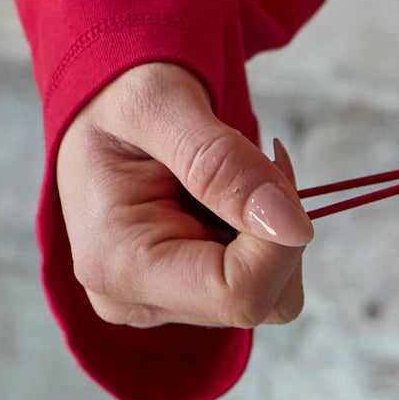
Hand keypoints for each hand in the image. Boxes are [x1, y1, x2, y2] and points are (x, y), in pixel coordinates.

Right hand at [56, 61, 312, 328]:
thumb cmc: (119, 94)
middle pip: (262, 300)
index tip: (274, 163)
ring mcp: (159, 305)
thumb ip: (224, 163)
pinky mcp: (183, 296)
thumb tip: (296, 230)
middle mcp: (134, 301)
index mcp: (118, 264)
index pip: (239, 293)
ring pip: (270, 295)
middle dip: (278, 227)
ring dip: (272, 229)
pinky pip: (259, 283)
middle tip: (251, 158)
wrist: (102, 109)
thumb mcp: (162, 103)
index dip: (280, 240)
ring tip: (232, 174)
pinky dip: (263, 236)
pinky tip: (230, 196)